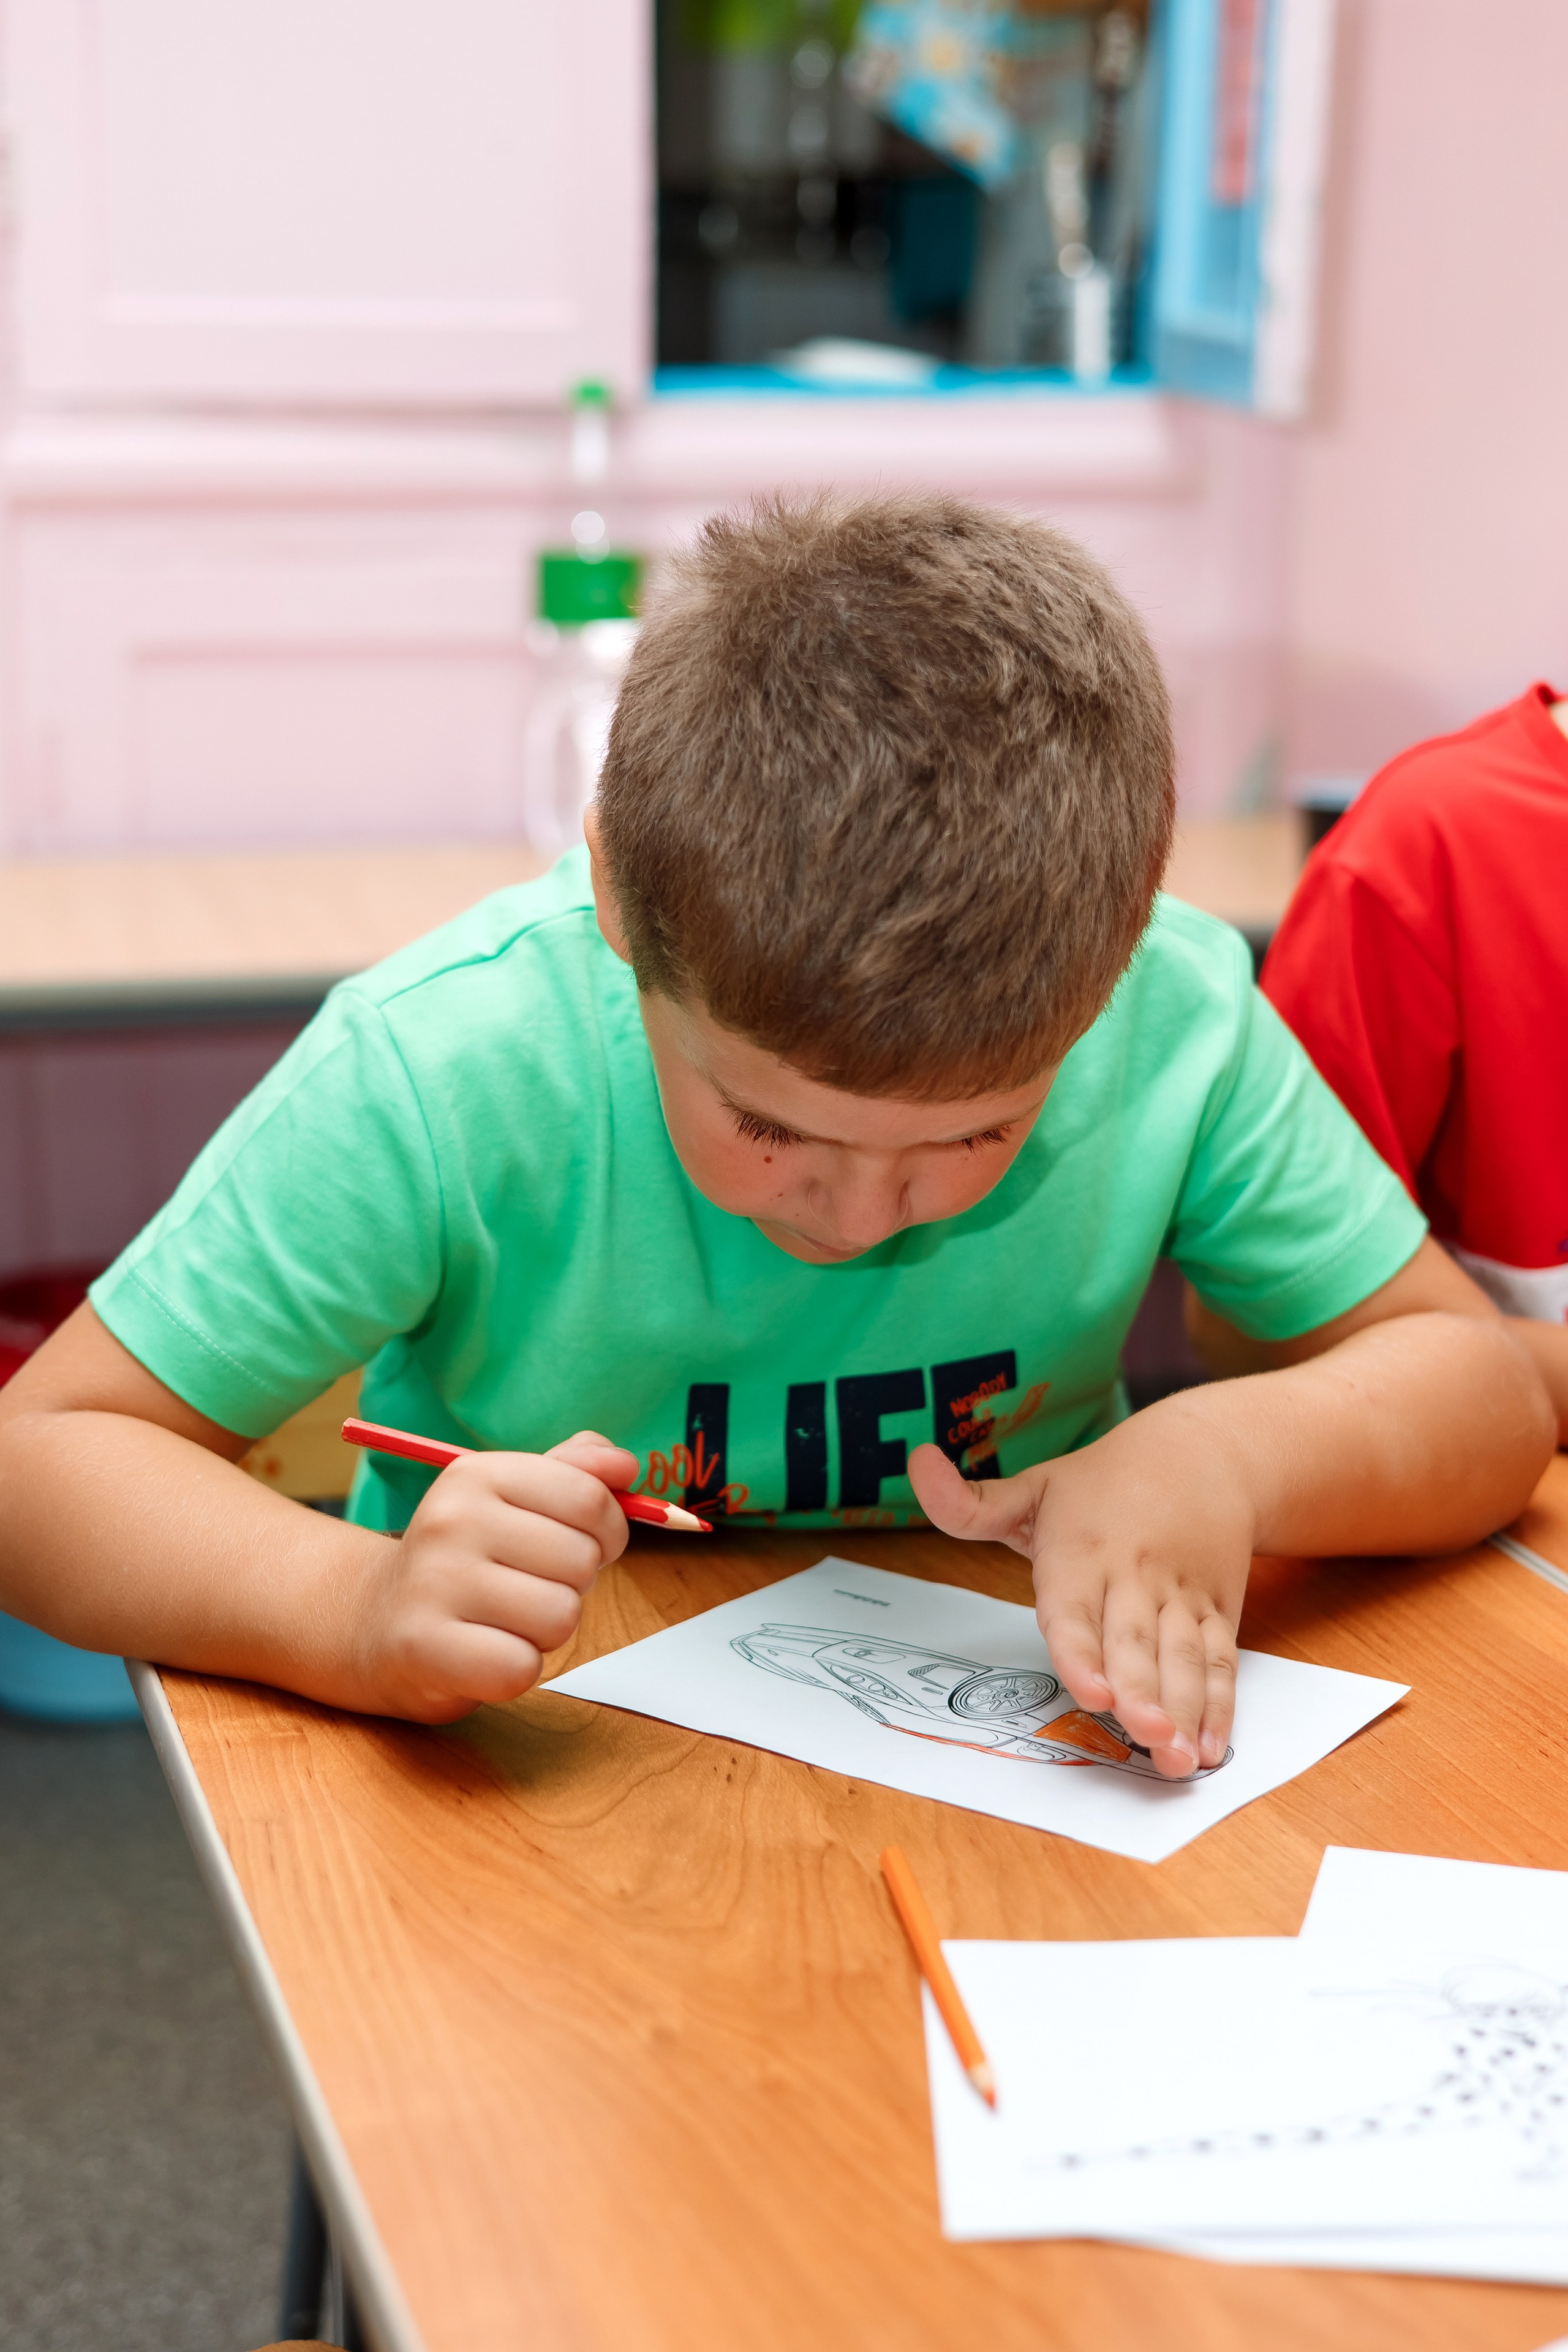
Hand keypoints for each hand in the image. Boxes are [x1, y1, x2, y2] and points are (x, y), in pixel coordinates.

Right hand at [352, 1430, 637, 1721]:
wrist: (371, 1621)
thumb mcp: (511, 1500)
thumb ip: (574, 1474)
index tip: (579, 1544)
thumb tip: (625, 1464)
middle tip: (524, 1589)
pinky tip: (483, 1653)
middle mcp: (451, 1519)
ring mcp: (434, 1582)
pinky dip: (515, 1669)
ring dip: (544, 1631)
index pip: (589, 1499)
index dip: (606, 1532)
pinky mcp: (424, 1647)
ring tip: (501, 1621)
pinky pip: (522, 1667)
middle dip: (571, 1584)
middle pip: (581, 1560)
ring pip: (560, 1616)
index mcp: (476, 1473)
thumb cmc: (464, 1560)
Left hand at [907, 1402, 1255, 1777]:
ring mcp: (1180, 1596)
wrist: (1202, 1453)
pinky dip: (1221, 1705)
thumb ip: (969, 1501)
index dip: (1082, 1652)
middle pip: (1136, 1641)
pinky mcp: (1217, 1610)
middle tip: (1147, 1737)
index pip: (1075, 1609)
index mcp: (1081, 1552)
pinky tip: (1212, 1747)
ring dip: (1185, 1710)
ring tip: (1180, 1759)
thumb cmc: (1102, 1482)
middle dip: (1143, 1693)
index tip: (1093, 1694)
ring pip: (1184, 1657)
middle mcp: (1134, 1577)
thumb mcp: (1033, 1486)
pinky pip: (1220, 1660)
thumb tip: (917, 1461)